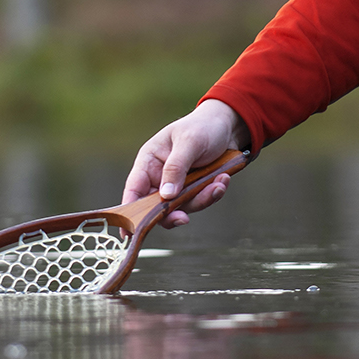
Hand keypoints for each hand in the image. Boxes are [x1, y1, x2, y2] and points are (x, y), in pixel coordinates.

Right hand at [122, 99, 250, 227]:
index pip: (134, 189)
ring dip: (202, 198)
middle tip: (184, 218)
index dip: (129, 212)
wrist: (230, 125)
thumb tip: (165, 196)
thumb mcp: (189, 142)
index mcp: (150, 161)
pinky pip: (200, 201)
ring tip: (219, 183)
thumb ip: (176, 168)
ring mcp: (179, 185)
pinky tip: (223, 179)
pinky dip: (213, 193)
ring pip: (183, 207)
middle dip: (173, 213)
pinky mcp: (195, 189)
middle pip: (157, 207)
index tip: (128, 233)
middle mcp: (160, 176)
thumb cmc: (203, 126)